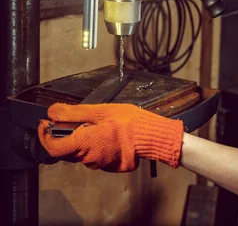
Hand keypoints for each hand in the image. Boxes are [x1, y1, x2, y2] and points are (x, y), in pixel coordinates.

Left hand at [38, 103, 183, 171]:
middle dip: (67, 135)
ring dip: (83, 140)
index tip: (46, 124)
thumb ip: (74, 112)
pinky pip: (95, 156)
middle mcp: (89, 158)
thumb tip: (52, 112)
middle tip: (77, 119)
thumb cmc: (130, 123)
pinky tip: (108, 135)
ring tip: (99, 125)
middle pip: (66, 150)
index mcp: (84, 144)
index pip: (53, 147)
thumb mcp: (101, 111)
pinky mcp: (109, 166)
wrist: (153, 137)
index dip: (45, 136)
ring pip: (81, 153)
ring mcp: (100, 164)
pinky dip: (96, 146)